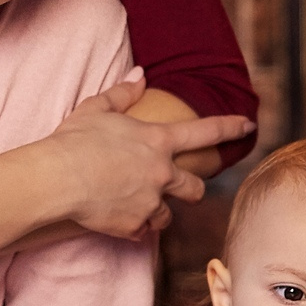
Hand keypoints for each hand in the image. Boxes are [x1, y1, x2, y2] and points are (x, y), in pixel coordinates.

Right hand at [44, 76, 253, 241]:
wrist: (56, 180)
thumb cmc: (72, 140)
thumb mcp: (96, 109)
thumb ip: (123, 92)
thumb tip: (140, 74)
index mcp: (158, 141)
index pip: (206, 132)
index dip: (231, 127)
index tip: (249, 126)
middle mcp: (162, 173)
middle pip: (195, 188)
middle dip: (191, 190)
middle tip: (178, 189)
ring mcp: (151, 202)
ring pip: (169, 215)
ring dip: (158, 211)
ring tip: (134, 205)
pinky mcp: (135, 226)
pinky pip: (143, 231)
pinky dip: (133, 226)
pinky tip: (115, 219)